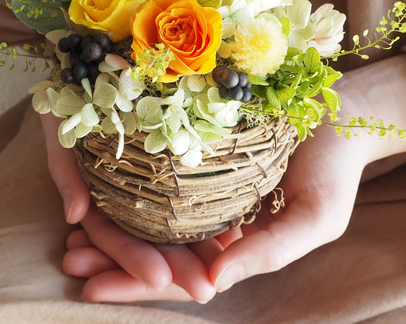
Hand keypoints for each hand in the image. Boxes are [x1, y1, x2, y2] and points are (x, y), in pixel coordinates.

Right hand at [41, 111, 218, 302]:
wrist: (94, 63)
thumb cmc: (71, 92)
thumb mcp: (61, 128)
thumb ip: (64, 171)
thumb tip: (74, 216)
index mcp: (98, 191)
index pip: (113, 235)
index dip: (132, 259)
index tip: (159, 278)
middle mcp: (126, 190)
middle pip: (150, 236)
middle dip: (175, 266)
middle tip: (205, 290)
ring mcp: (150, 176)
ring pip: (174, 220)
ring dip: (197, 248)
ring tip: (224, 274)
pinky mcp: (173, 154)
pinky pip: (193, 189)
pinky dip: (210, 213)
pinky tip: (234, 231)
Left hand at [45, 54, 405, 301]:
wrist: (337, 116)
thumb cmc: (332, 171)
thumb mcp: (313, 219)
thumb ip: (267, 252)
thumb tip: (212, 285)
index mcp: (235, 249)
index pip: (180, 277)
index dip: (136, 285)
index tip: (92, 289)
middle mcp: (214, 225)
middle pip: (156, 251)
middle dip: (111, 260)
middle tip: (69, 259)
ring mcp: (205, 193)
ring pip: (151, 219)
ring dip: (111, 227)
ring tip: (71, 235)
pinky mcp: (200, 159)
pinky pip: (158, 182)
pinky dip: (128, 191)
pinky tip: (97, 191)